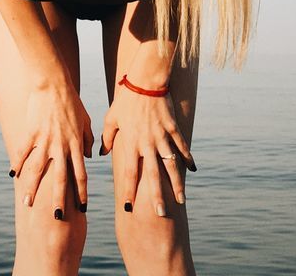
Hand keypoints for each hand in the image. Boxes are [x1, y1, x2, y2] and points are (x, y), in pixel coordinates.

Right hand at [11, 80, 93, 219]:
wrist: (53, 83)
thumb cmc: (72, 101)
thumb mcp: (86, 121)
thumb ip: (87, 140)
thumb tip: (89, 157)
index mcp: (75, 145)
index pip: (81, 175)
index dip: (81, 193)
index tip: (82, 209)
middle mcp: (61, 146)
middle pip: (60, 179)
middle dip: (59, 200)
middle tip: (56, 218)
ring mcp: (45, 140)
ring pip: (38, 170)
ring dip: (33, 189)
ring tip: (27, 204)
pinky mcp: (31, 132)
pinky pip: (23, 151)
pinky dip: (18, 164)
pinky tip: (13, 175)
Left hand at [101, 79, 195, 217]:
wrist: (145, 80)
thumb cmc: (125, 100)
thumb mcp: (111, 118)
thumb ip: (107, 137)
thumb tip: (102, 153)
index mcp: (131, 142)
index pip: (129, 172)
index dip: (129, 190)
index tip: (128, 207)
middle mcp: (147, 143)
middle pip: (153, 175)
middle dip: (156, 196)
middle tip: (161, 214)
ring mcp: (162, 136)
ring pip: (171, 165)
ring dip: (177, 184)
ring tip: (181, 200)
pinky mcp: (173, 128)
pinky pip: (182, 146)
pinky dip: (188, 158)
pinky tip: (193, 170)